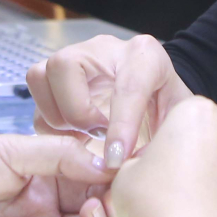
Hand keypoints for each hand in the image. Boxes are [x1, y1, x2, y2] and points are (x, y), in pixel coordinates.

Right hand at [27, 34, 193, 169]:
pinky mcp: (58, 74)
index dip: (121, 125)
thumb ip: (165, 140)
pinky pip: (36, 93)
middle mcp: (105, 49)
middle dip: (77, 111)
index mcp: (145, 56)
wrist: (158, 94)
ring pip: (41, 75)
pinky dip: (49, 122)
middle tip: (97, 136)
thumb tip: (134, 167)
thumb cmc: (167, 108)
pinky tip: (73, 137)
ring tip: (83, 136)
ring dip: (57, 115)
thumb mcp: (179, 122)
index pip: (128, 85)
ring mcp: (77, 57)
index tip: (116, 158)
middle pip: (65, 65)